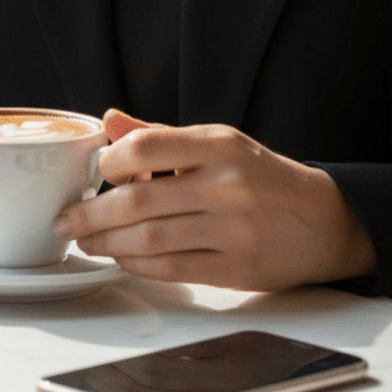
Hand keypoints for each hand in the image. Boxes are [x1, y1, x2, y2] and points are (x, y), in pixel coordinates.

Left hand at [53, 111, 375, 289]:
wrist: (325, 220)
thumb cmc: (260, 176)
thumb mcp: (217, 142)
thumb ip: (160, 135)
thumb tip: (108, 122)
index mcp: (219, 146)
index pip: (147, 146)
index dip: (108, 161)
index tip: (93, 172)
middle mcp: (226, 185)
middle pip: (139, 201)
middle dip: (91, 213)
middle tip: (66, 219)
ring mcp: (233, 230)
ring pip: (150, 240)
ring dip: (107, 242)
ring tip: (86, 240)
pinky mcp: (237, 269)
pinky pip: (173, 269)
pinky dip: (137, 264)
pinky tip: (121, 256)